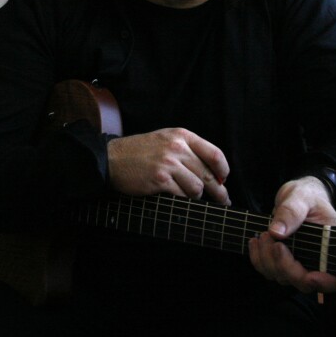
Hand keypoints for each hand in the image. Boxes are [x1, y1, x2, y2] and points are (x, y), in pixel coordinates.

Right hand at [106, 128, 230, 204]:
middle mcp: (177, 147)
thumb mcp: (165, 139)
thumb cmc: (139, 151)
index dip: (223, 170)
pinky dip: (181, 199)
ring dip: (195, 196)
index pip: (214, 154)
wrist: (111, 158)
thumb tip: (214, 173)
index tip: (223, 180)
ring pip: (197, 188)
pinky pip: (182, 195)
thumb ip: (188, 151)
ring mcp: (168, 163)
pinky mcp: (160, 180)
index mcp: (181, 135)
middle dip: (218, 191)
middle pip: (208, 174)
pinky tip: (175, 196)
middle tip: (224, 201)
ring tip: (189, 196)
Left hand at [248, 176, 335, 292]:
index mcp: (331, 246)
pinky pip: (269, 271)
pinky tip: (255, 241)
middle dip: (283, 265)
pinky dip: (258, 259)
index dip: (325, 284)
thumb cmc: (306, 195)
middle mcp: (318, 260)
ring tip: (262, 234)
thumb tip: (277, 232)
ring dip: (267, 260)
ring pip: (283, 278)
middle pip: (303, 282)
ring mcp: (300, 263)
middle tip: (270, 236)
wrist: (297, 196)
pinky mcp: (283, 261)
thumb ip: (291, 211)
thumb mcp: (301, 196)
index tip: (311, 277)